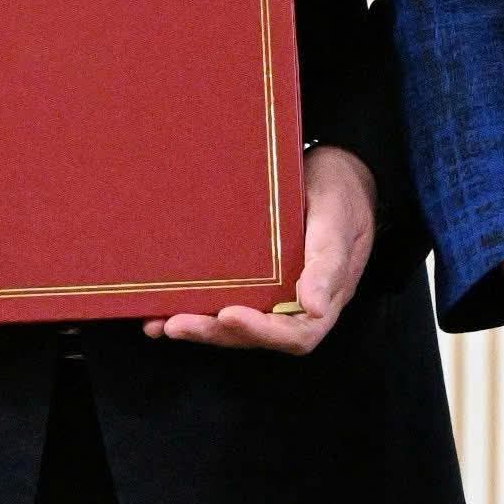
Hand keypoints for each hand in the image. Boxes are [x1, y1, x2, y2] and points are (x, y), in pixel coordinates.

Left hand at [142, 142, 375, 353]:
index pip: (294, 335)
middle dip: (214, 333)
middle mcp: (295, 305)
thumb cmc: (343, 194)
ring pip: (237, 323)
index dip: (259, 331)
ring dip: (200, 327)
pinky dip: (198, 307)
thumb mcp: (338, 222)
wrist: (340, 169)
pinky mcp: (256, 277)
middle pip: (256, 335)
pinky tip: (164, 309)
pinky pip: (228, 298)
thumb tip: (312, 307)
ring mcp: (274, 293)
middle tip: (176, 323)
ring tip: (161, 323)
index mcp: (323, 299)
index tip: (227, 314)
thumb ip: (328, 265)